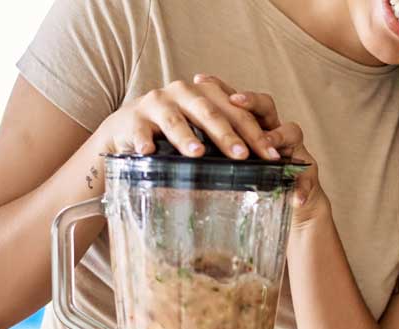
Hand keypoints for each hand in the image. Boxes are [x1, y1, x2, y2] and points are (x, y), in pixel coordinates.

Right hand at [95, 74, 281, 160]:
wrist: (127, 129)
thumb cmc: (175, 133)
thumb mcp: (204, 130)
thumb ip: (228, 140)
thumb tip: (267, 165)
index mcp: (208, 94)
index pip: (237, 111)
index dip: (256, 132)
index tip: (271, 155)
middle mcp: (183, 93)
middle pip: (209, 112)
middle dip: (227, 135)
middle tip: (242, 156)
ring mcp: (157, 104)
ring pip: (175, 119)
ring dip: (186, 137)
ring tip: (198, 154)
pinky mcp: (133, 119)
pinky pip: (140, 131)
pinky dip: (143, 141)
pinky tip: (148, 152)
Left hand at [192, 75, 329, 225]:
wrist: (292, 209)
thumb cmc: (253, 189)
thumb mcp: (225, 172)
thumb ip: (203, 160)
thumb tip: (158, 157)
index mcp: (251, 127)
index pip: (237, 101)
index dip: (221, 87)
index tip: (200, 79)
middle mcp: (274, 131)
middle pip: (266, 106)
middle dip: (252, 102)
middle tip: (235, 101)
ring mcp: (292, 150)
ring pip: (292, 131)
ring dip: (277, 136)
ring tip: (266, 147)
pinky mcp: (307, 173)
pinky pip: (306, 177)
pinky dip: (302, 186)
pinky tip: (295, 197)